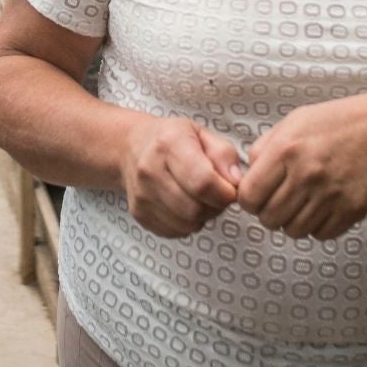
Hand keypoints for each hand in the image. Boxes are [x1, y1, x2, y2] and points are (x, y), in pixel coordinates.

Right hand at [119, 117, 242, 237]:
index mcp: (169, 144)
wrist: (130, 147)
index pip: (202, 183)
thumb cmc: (173, 139)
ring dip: (202, 217)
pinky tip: (184, 205)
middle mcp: (150, 170)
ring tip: (200, 198)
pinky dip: (187, 224)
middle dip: (215, 206)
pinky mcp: (139, 214)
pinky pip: (175, 232)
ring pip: (186, 225)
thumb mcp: (202, 134)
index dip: (225, 193)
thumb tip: (236, 183)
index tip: (230, 189)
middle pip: (195, 209)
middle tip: (216, 193)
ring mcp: (141, 195)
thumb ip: (224, 155)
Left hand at [237, 94, 366, 241]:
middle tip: (281, 199)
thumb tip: (245, 178)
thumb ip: (263, 149)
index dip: (249, 200)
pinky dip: (317, 226)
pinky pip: (320, 235)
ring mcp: (330, 196)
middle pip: (269, 219)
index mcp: (286, 150)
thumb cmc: (336, 122)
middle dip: (269, 212)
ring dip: (293, 221)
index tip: (258, 195)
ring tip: (303, 201)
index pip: (249, 197)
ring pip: (293, 231)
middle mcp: (306, 175)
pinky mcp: (351, 211)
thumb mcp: (293, 122)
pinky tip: (322, 206)